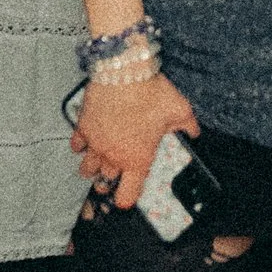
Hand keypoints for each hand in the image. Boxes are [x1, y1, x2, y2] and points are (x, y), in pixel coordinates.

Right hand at [72, 69, 195, 212]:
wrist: (123, 72)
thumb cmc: (150, 93)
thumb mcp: (179, 110)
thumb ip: (188, 127)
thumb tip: (194, 132)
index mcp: (137, 159)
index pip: (127, 194)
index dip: (126, 199)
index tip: (127, 198)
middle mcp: (113, 156)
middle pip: (105, 181)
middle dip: (109, 182)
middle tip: (113, 178)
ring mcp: (95, 143)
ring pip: (87, 168)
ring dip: (92, 168)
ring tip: (96, 165)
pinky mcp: (83, 127)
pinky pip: (77, 145)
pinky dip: (80, 146)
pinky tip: (85, 142)